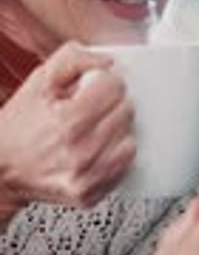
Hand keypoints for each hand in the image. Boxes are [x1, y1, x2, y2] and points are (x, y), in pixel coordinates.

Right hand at [0, 41, 135, 212]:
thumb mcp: (38, 83)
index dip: (103, 82)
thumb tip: (105, 61)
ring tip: (91, 131)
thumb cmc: (19, 127)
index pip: (115, 88)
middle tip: (89, 109)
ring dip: (114, 131)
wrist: (0, 169)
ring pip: (129, 140)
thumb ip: (72, 60)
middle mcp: (80, 152)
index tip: (93, 88)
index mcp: (68, 121)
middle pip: (125, 112)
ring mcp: (86, 176)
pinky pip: (123, 167)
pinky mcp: (89, 194)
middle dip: (109, 105)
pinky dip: (112, 156)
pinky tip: (94, 150)